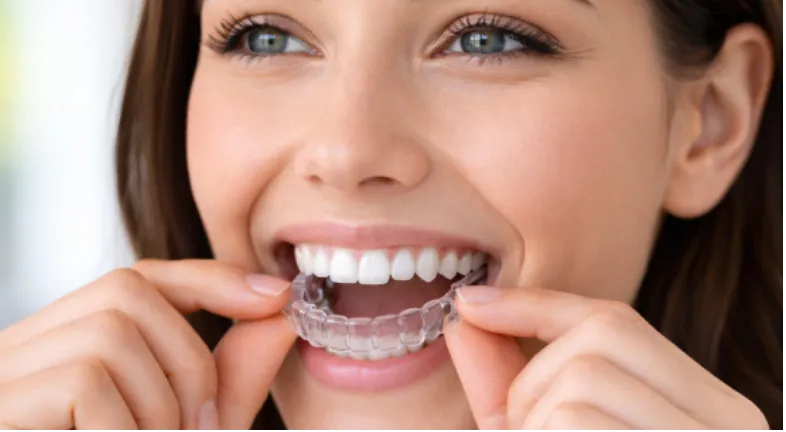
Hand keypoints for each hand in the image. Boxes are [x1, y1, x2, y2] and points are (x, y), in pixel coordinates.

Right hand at [0, 260, 296, 429]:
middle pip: (127, 291)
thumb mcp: (185, 429)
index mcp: (68, 347)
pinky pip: (84, 382)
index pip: (137, 277)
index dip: (209, 278)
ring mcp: (2, 374)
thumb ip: (229, 377)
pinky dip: (123, 428)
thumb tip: (280, 316)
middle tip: (197, 431)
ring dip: (159, 404)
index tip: (275, 297)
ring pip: (110, 334)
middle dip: (189, 360)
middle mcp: (24, 347)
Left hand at [444, 285, 768, 429]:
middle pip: (600, 335)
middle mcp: (729, 424)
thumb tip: (466, 317)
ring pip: (582, 379)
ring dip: (534, 421)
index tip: (468, 300)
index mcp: (706, 407)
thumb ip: (507, 383)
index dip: (533, 303)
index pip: (614, 319)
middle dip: (534, 376)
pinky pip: (575, 422)